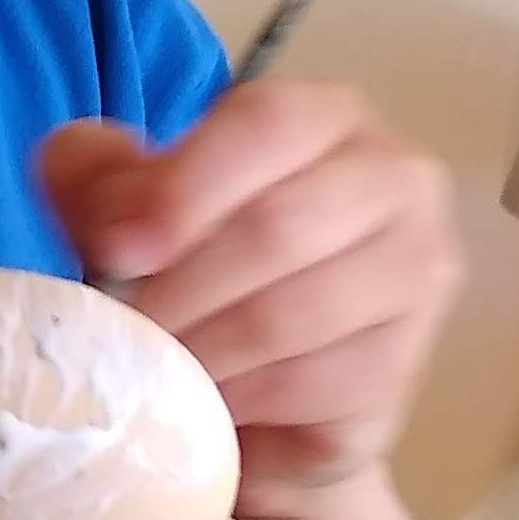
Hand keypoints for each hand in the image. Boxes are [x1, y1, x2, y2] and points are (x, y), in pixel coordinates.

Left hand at [39, 82, 462, 519]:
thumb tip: (112, 219)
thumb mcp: (133, 207)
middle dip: (180, 286)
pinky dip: (241, 399)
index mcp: (329, 117)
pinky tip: (209, 402)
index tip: (114, 250)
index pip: (266, 126)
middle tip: (122, 328)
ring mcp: (418, 273)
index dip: (183, 187)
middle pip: (278, 226)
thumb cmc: (201, 272)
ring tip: (155, 366)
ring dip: (202, 350)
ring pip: (291, 315)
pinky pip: (310, 385)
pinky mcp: (404, 362)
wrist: (267, 397)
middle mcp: (398, 180)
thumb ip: (99, 180)